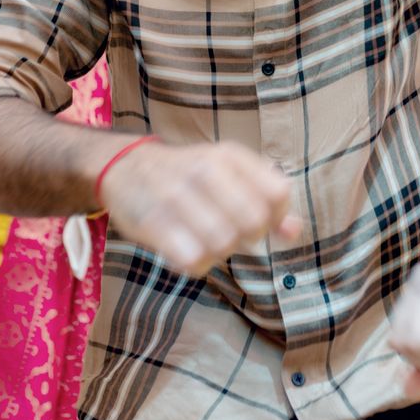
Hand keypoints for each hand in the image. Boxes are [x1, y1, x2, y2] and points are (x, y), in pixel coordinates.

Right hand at [102, 140, 300, 276]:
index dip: (276, 217)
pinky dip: (195, 263)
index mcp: (230, 155)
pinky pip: (193, 261)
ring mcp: (177, 195)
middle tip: (230, 232)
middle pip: (253, 222)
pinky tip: (186, 250)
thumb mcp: (229, 174)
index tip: (258, 220)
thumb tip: (295, 232)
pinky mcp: (153, 223)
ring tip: (204, 240)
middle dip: (247, 237)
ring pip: (224, 244)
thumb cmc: (188, 177)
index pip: (278, 193)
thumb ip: (265, 200)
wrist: (124, 166)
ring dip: (219, 252)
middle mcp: (205, 169)